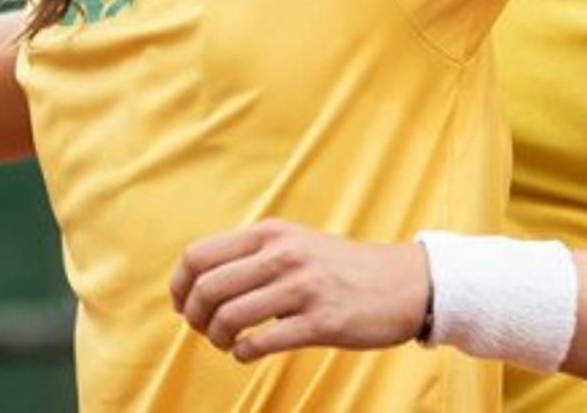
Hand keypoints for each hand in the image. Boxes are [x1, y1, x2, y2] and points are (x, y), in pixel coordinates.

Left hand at [169, 219, 429, 362]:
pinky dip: (243, 353)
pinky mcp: (321, 322)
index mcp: (271, 233)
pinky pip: (261, 343)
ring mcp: (303, 288)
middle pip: (207, 287)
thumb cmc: (342, 269)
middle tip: (205, 329)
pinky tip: (249, 353)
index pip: (198, 255)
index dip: (180, 286)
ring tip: (228, 343)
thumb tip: (197, 282)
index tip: (184, 305)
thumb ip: (252, 255)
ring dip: (217, 338)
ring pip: (230, 317)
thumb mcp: (295, 244)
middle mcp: (284, 254)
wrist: (405, 283)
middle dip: (195, 316)